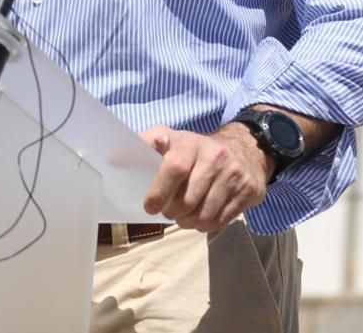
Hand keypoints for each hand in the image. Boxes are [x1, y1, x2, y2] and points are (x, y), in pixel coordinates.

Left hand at [140, 123, 273, 232]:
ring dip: (189, 222)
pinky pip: (222, 221)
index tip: (150, 207)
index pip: (174, 168)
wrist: (246, 147)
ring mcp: (234, 175)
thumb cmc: (198, 149)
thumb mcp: (172, 137)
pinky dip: (207, 226)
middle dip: (173, 212)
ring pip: (205, 215)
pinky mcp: (249, 192)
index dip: (159, 191)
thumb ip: (146, 145)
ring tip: (184, 216)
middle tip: (168, 212)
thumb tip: (113, 159)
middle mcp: (215, 156)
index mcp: (192, 143)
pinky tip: (201, 217)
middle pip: (188, 199)